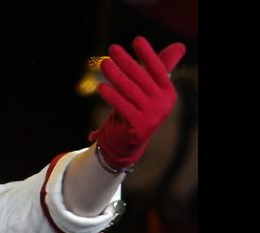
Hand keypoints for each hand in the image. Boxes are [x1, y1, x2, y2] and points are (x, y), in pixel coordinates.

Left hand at [89, 36, 185, 168]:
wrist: (127, 144)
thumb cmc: (136, 110)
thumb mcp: (149, 89)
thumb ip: (160, 68)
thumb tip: (180, 46)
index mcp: (168, 92)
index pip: (158, 69)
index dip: (148, 54)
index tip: (137, 40)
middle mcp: (163, 104)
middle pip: (141, 78)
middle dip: (126, 61)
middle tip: (112, 48)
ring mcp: (152, 116)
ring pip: (129, 91)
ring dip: (115, 75)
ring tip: (104, 63)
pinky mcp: (138, 126)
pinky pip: (122, 107)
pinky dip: (111, 96)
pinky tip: (101, 87)